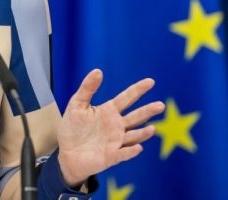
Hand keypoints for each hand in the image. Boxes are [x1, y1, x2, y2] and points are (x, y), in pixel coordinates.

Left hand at [56, 69, 164, 186]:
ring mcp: (116, 141)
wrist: (66, 153)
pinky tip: (138, 147)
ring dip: (143, 133)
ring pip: (134, 135)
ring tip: (152, 128)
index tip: (150, 81)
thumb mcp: (77, 104)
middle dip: (148, 111)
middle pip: (136, 116)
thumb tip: (98, 71)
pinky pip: (124, 153)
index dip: (138, 89)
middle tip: (161, 105)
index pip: (127, 98)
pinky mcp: (112, 156)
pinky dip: (131, 151)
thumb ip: (87, 88)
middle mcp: (116, 125)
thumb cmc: (72, 128)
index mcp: (109, 111)